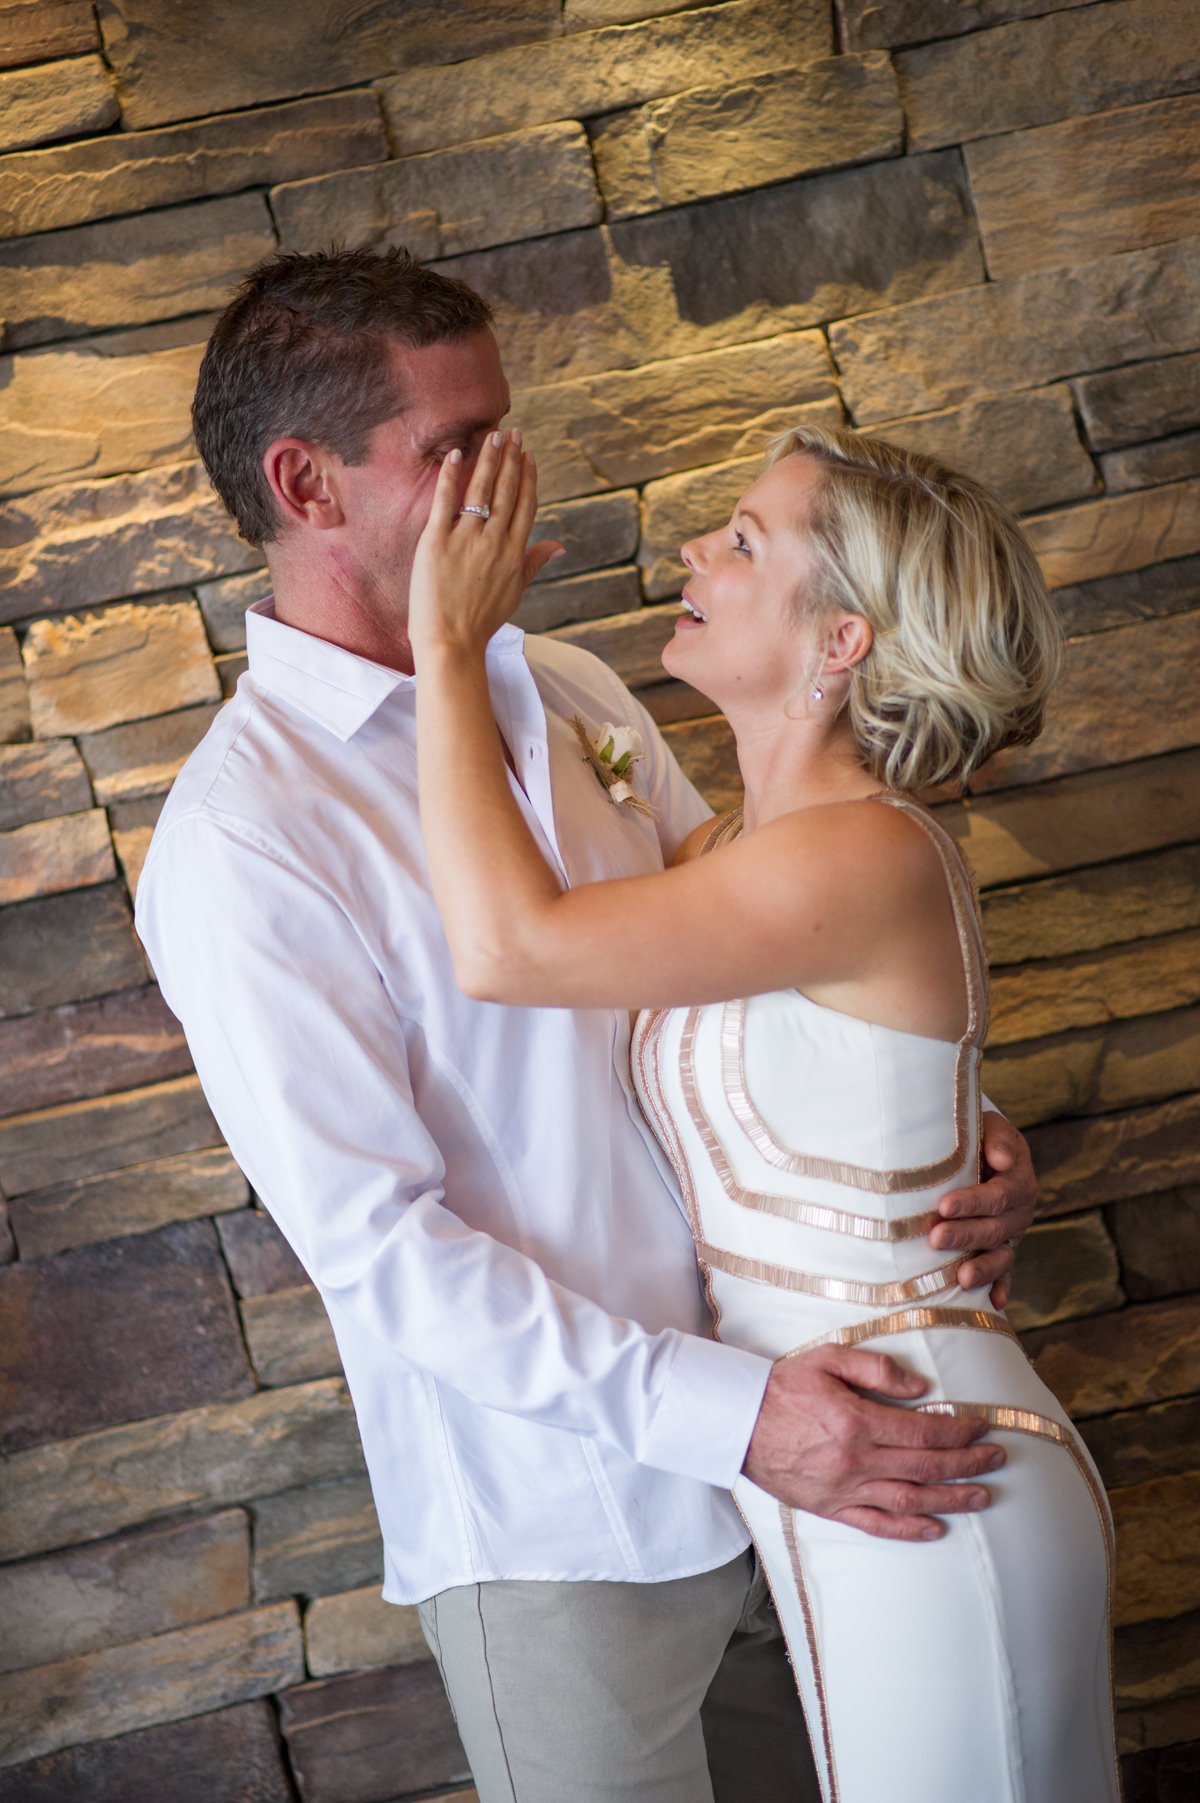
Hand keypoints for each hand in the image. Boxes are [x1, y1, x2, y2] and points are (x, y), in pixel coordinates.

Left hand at [408, 429, 562, 660]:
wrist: (451, 641)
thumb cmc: (481, 620)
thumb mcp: (515, 592)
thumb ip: (534, 563)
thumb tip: (559, 547)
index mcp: (514, 553)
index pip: (526, 505)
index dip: (528, 477)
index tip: (529, 455)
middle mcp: (494, 541)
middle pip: (507, 492)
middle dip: (511, 459)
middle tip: (513, 433)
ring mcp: (466, 539)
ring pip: (481, 490)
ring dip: (489, 460)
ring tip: (493, 436)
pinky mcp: (437, 541)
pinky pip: (445, 501)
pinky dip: (451, 476)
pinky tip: (456, 454)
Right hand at [742, 1345, 1003, 1540]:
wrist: (735, 1421)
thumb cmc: (781, 1386)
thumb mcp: (827, 1359)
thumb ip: (875, 1368)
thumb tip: (919, 1387)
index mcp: (857, 1422)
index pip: (924, 1431)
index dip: (960, 1431)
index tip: (983, 1425)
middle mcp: (855, 1461)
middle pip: (925, 1467)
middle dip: (968, 1464)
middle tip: (997, 1459)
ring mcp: (844, 1489)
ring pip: (910, 1500)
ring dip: (951, 1499)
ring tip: (983, 1497)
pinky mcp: (830, 1508)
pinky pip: (877, 1524)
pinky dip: (909, 1529)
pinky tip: (936, 1528)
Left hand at [930, 1111, 1035, 1308]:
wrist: (979, 1148)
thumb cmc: (977, 1136)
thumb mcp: (990, 1127)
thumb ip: (997, 1138)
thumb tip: (1000, 1158)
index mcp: (1018, 1181)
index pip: (998, 1195)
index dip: (972, 1202)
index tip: (944, 1206)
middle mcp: (1018, 1212)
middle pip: (995, 1228)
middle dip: (965, 1235)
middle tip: (936, 1238)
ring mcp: (1011, 1235)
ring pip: (1002, 1256)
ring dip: (983, 1268)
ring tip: (962, 1278)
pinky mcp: (1002, 1251)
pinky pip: (1004, 1273)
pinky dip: (1000, 1287)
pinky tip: (994, 1303)